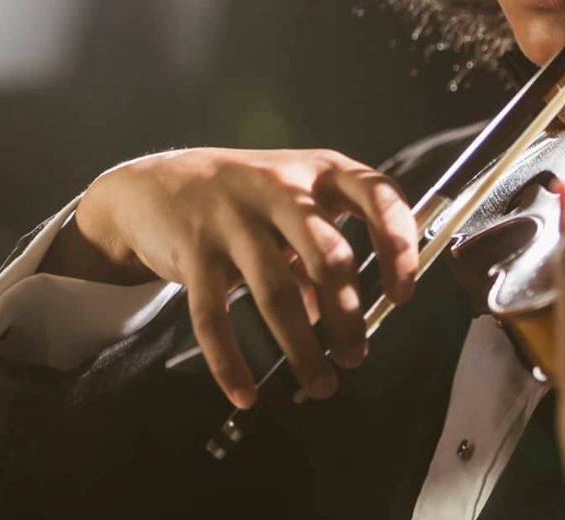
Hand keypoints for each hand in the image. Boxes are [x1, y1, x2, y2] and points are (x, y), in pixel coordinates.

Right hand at [40, 148, 418, 408]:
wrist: (162, 182)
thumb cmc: (250, 195)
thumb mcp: (296, 202)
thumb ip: (324, 249)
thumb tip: (343, 317)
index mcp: (321, 170)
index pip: (379, 196)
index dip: (399, 244)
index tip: (403, 294)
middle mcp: (282, 187)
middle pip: (329, 256)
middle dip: (348, 315)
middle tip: (356, 356)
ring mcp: (235, 217)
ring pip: (277, 292)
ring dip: (303, 347)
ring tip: (321, 384)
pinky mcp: (194, 250)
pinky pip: (214, 316)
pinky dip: (231, 363)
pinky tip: (247, 394)